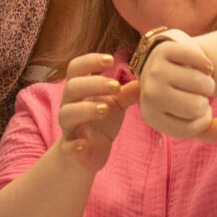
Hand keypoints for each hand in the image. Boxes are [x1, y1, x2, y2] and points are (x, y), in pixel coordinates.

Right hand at [57, 53, 139, 172]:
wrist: (85, 157)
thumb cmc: (101, 124)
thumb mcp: (117, 105)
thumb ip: (129, 92)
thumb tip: (150, 76)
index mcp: (81, 92)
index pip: (76, 68)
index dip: (90, 60)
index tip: (110, 59)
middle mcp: (70, 106)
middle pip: (71, 87)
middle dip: (93, 84)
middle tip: (116, 86)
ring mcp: (69, 128)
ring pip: (67, 114)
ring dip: (85, 109)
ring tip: (105, 109)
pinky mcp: (70, 150)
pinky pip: (66, 147)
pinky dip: (74, 145)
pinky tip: (84, 145)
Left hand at [137, 35, 216, 141]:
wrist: (156, 63)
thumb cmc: (176, 96)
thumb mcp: (187, 119)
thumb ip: (210, 131)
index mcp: (151, 117)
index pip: (191, 128)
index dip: (202, 119)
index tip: (194, 110)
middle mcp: (150, 94)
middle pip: (197, 106)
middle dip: (205, 100)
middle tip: (197, 94)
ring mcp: (155, 71)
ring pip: (200, 82)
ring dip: (208, 82)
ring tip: (198, 80)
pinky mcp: (165, 51)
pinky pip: (198, 59)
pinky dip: (206, 63)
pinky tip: (199, 66)